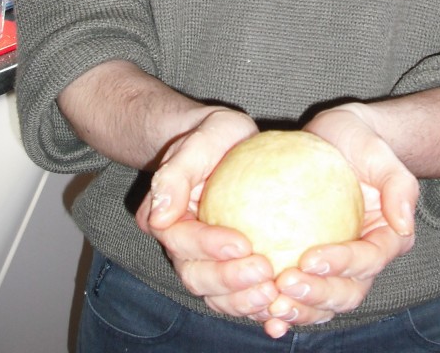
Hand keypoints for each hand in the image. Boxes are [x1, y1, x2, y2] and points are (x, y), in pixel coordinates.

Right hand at [135, 109, 281, 324]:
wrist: (226, 144)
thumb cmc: (212, 136)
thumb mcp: (198, 141)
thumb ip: (175, 174)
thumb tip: (159, 216)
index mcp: (166, 218)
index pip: (182, 240)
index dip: (209, 247)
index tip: (243, 243)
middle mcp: (180, 245)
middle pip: (195, 275)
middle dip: (229, 281)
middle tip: (265, 273)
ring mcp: (202, 260)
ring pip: (214, 293)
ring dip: (242, 300)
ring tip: (274, 293)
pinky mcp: (226, 266)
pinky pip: (235, 294)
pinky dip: (253, 303)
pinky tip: (280, 304)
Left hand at [259, 105, 418, 337]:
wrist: (336, 138)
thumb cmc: (359, 140)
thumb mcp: (378, 151)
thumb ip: (398, 185)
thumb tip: (403, 225)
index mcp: (386, 237)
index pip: (369, 260)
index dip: (343, 265)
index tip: (310, 258)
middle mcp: (365, 259)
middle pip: (347, 292)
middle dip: (319, 295)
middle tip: (285, 284)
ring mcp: (338, 266)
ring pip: (324, 303)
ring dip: (301, 310)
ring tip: (272, 303)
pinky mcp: (312, 265)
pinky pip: (300, 292)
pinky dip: (284, 308)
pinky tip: (260, 311)